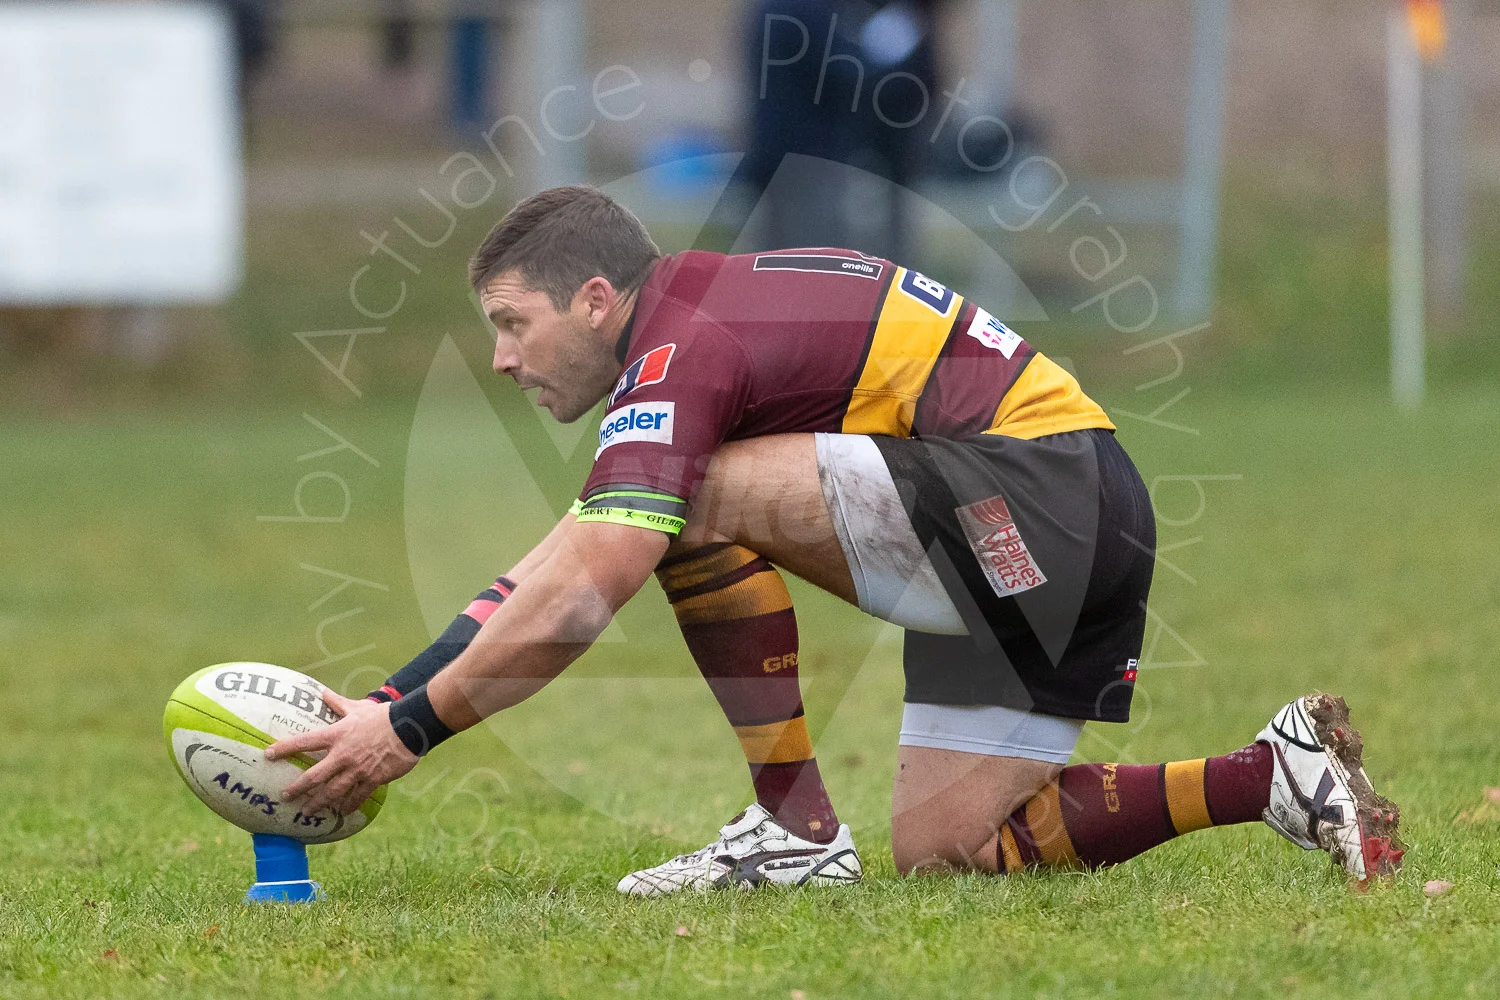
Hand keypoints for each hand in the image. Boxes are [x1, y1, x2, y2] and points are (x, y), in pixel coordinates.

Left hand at [266, 689, 418, 815]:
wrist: (409, 726)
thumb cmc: (383, 715)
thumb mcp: (358, 707)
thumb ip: (338, 703)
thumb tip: (322, 692)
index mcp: (337, 735)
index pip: (304, 742)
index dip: (284, 748)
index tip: (268, 754)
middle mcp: (343, 754)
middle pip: (314, 776)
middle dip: (298, 788)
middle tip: (286, 796)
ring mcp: (357, 769)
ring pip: (332, 791)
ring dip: (318, 803)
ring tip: (308, 812)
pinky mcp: (372, 778)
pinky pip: (357, 796)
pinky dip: (348, 805)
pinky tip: (342, 812)